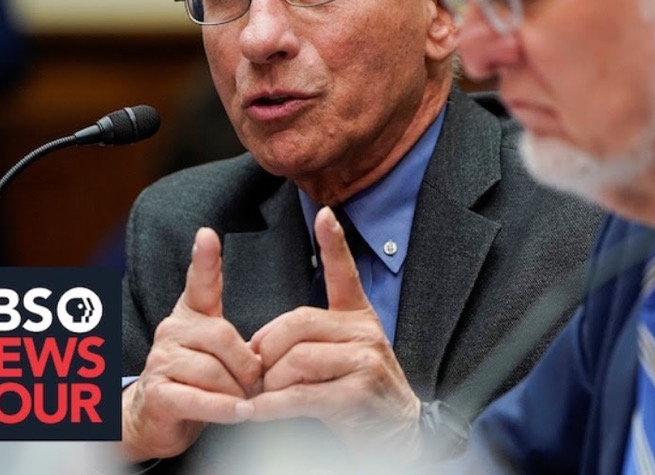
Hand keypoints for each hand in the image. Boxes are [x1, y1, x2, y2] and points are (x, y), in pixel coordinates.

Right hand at [121, 227, 262, 460]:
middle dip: (247, 366)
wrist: (157, 419)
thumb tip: (269, 350)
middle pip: (223, 337)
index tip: (208, 234)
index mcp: (190, 315)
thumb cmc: (198, 382)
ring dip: (237, 393)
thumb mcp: (219, 353)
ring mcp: (160, 361)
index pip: (199, 283)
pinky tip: (239, 414)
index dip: (204, 259)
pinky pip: (200, 398)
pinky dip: (224, 409)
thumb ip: (240, 343)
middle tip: (254, 384)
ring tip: (241, 402)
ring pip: (214, 372)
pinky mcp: (159, 394)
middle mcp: (171, 331)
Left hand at [248, 207, 422, 458]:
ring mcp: (365, 362)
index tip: (325, 214)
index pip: (346, 274)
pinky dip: (270, 406)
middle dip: (266, 351)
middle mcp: (366, 333)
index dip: (334, 243)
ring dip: (269, 384)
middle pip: (295, 324)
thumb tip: (260, 343)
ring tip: (266, 398)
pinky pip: (299, 394)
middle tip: (258, 375)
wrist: (397, 440)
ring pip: (294, 358)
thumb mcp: (344, 359)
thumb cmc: (362, 400)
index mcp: (360, 319)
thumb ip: (310, 341)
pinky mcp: (357, 394)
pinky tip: (258, 412)